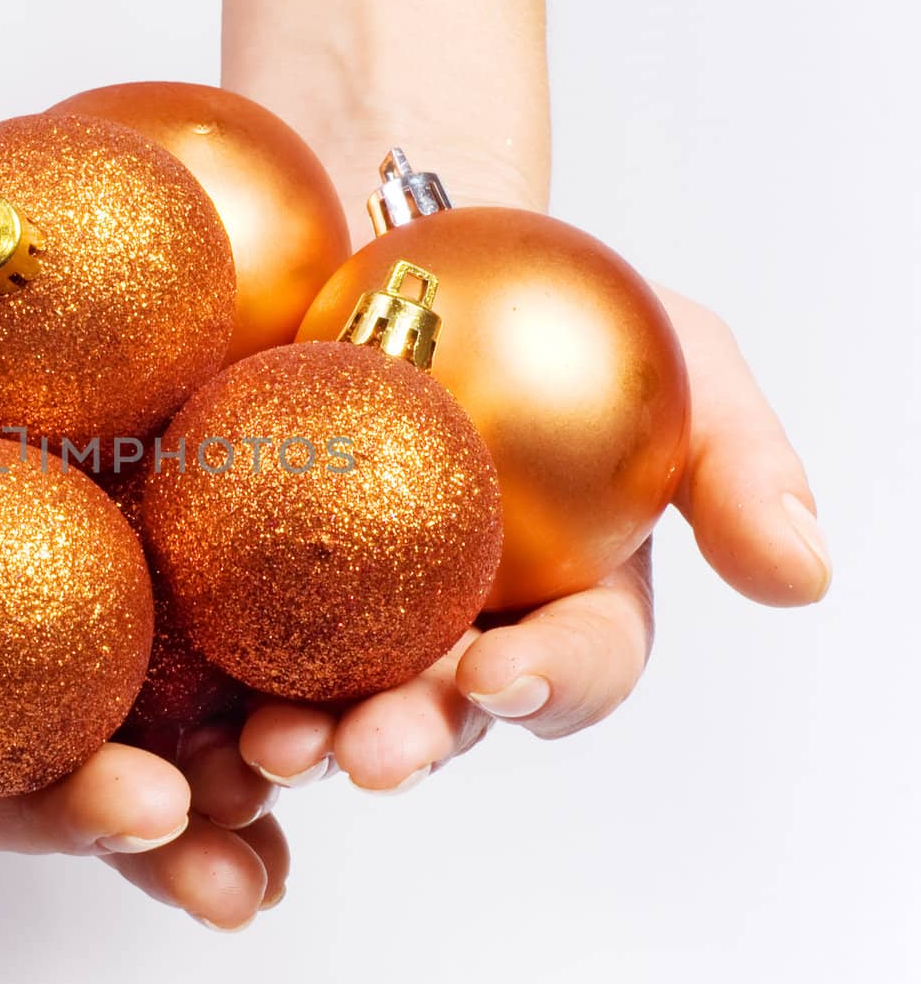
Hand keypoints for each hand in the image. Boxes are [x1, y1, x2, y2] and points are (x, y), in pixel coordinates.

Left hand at [236, 278, 830, 791]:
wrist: (400, 231)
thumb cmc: (556, 295)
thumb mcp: (678, 350)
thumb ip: (736, 459)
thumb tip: (803, 574)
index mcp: (563, 600)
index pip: (573, 666)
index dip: (546, 685)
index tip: (502, 676)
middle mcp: (455, 627)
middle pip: (440, 708)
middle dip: (411, 738)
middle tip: (369, 751)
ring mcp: (347, 609)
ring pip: (327, 695)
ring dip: (302, 736)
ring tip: (269, 744)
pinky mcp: (246, 574)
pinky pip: (226, 638)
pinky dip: (206, 679)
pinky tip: (180, 703)